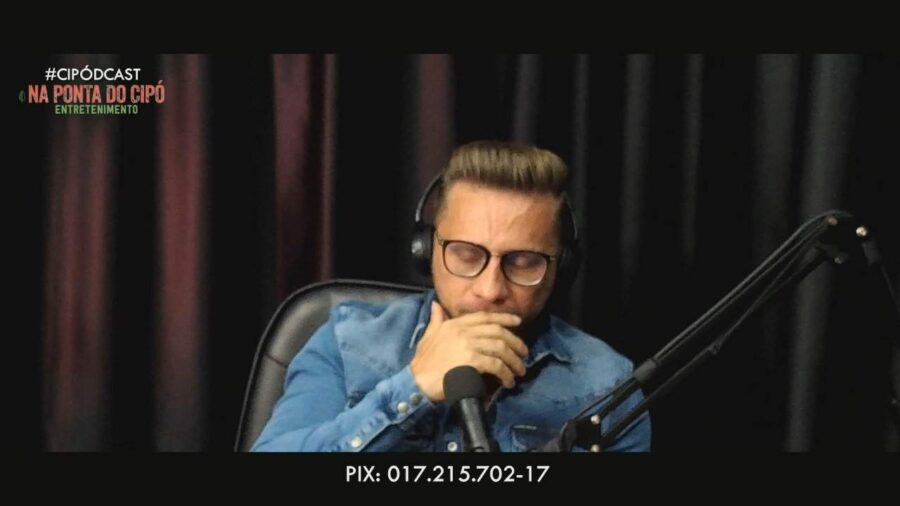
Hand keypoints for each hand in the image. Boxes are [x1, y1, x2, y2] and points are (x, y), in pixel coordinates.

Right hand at [410, 301, 528, 401]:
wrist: (417, 381)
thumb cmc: (423, 362)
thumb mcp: (428, 336)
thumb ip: (436, 320)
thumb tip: (436, 305)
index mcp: (454, 324)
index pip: (485, 317)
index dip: (504, 318)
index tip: (518, 321)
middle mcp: (462, 331)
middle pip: (498, 332)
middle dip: (515, 342)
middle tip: (523, 353)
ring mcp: (467, 345)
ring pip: (500, 348)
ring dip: (514, 361)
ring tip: (519, 370)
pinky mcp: (471, 361)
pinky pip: (496, 365)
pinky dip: (505, 373)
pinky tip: (507, 381)